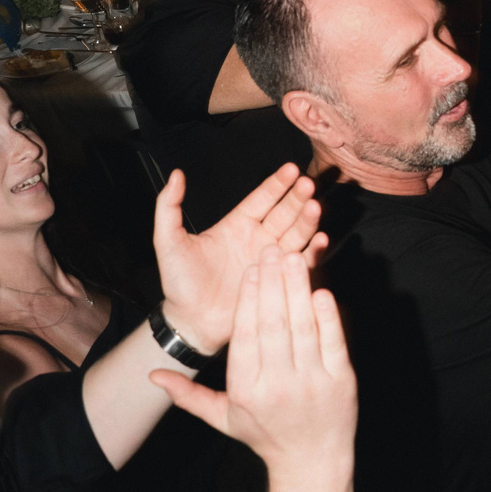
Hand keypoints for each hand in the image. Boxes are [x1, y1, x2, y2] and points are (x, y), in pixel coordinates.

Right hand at [151, 249, 356, 479]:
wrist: (312, 461)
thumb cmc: (266, 435)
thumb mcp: (223, 418)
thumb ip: (189, 395)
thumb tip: (153, 375)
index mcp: (246, 390)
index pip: (246, 336)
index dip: (248, 300)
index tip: (250, 270)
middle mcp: (277, 385)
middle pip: (274, 324)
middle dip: (272, 284)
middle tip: (270, 251)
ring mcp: (312, 382)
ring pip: (303, 327)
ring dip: (298, 289)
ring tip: (294, 259)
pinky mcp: (341, 380)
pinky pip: (334, 341)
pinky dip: (328, 315)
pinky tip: (321, 290)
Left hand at [154, 164, 327, 354]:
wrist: (191, 322)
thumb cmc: (179, 283)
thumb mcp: (169, 241)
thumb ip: (169, 207)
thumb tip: (175, 176)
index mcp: (237, 225)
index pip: (262, 198)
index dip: (277, 184)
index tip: (291, 169)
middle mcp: (259, 238)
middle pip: (285, 212)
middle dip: (298, 197)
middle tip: (308, 184)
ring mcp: (272, 259)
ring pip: (297, 233)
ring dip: (307, 220)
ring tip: (315, 207)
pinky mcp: (280, 280)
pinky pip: (301, 263)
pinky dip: (314, 251)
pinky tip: (321, 240)